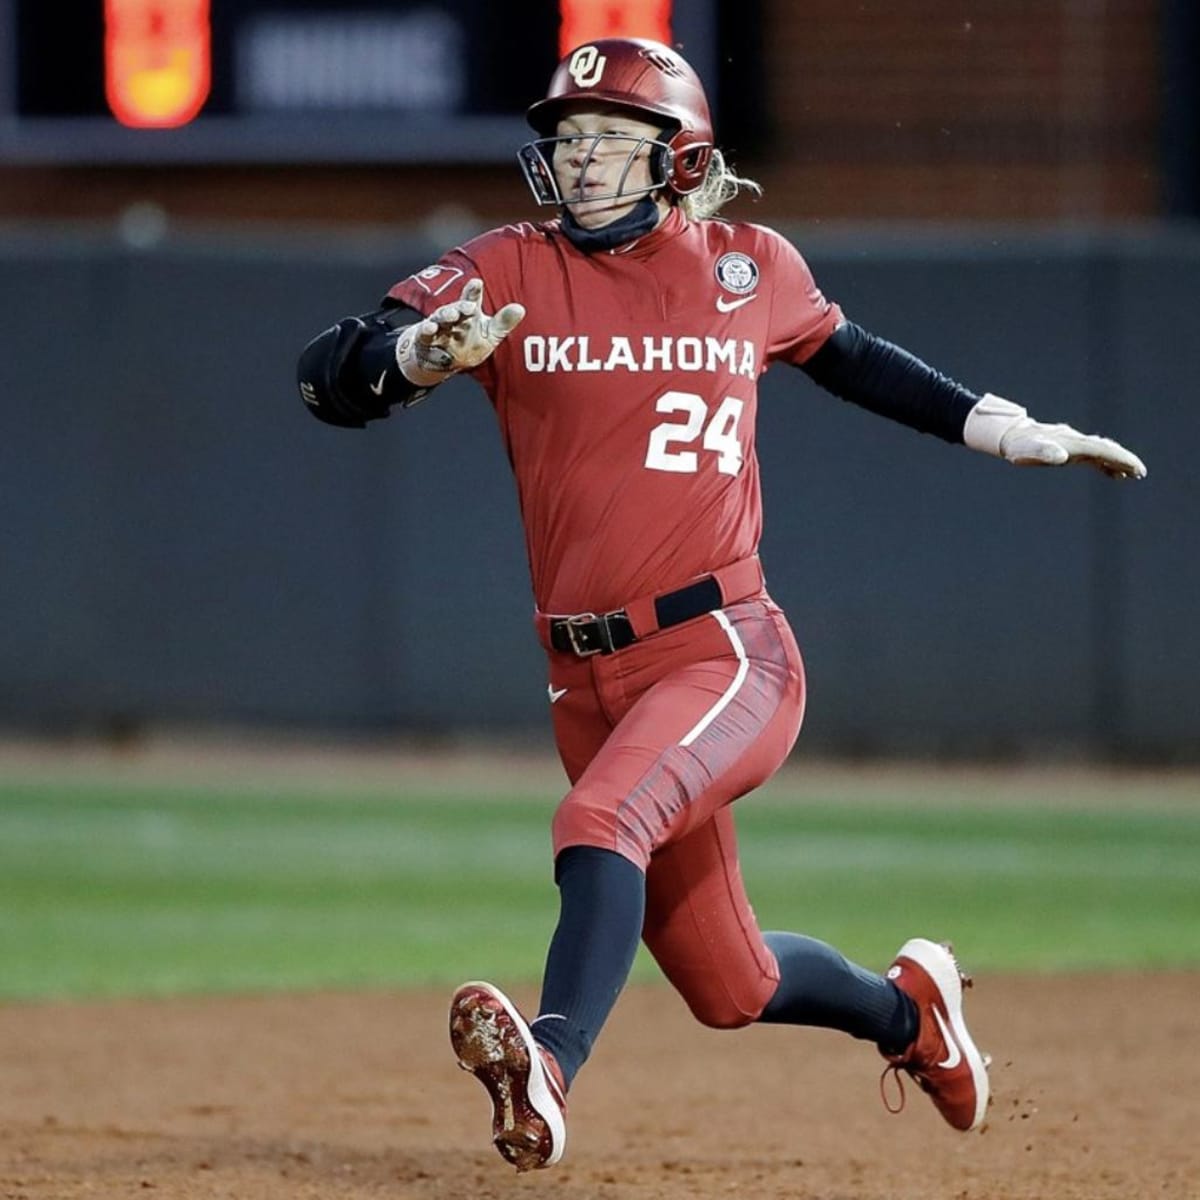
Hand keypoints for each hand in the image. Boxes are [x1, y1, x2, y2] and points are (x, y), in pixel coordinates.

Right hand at [395, 278, 525, 387]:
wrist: (444, 361)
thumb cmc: (469, 344)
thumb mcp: (489, 335)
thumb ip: (503, 323)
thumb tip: (521, 308)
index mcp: (469, 314)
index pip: (471, 300)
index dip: (474, 292)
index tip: (477, 283)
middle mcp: (453, 317)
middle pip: (457, 308)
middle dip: (462, 306)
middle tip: (470, 306)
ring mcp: (439, 326)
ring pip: (441, 318)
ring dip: (446, 315)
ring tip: (453, 314)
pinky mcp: (426, 338)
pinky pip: (425, 333)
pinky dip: (427, 330)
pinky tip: (430, 327)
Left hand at [964, 393, 1146, 479]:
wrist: (1011, 435)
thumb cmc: (1018, 446)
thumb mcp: (1028, 451)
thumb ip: (1044, 452)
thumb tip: (1061, 455)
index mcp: (1071, 442)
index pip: (1101, 449)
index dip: (1119, 458)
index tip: (1135, 468)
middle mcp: (1075, 441)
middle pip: (1105, 449)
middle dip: (1124, 459)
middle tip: (1140, 472)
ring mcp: (1073, 444)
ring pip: (1101, 451)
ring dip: (1116, 462)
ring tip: (1132, 475)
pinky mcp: (1069, 448)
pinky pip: (1092, 456)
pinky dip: (1104, 464)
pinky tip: (1113, 475)